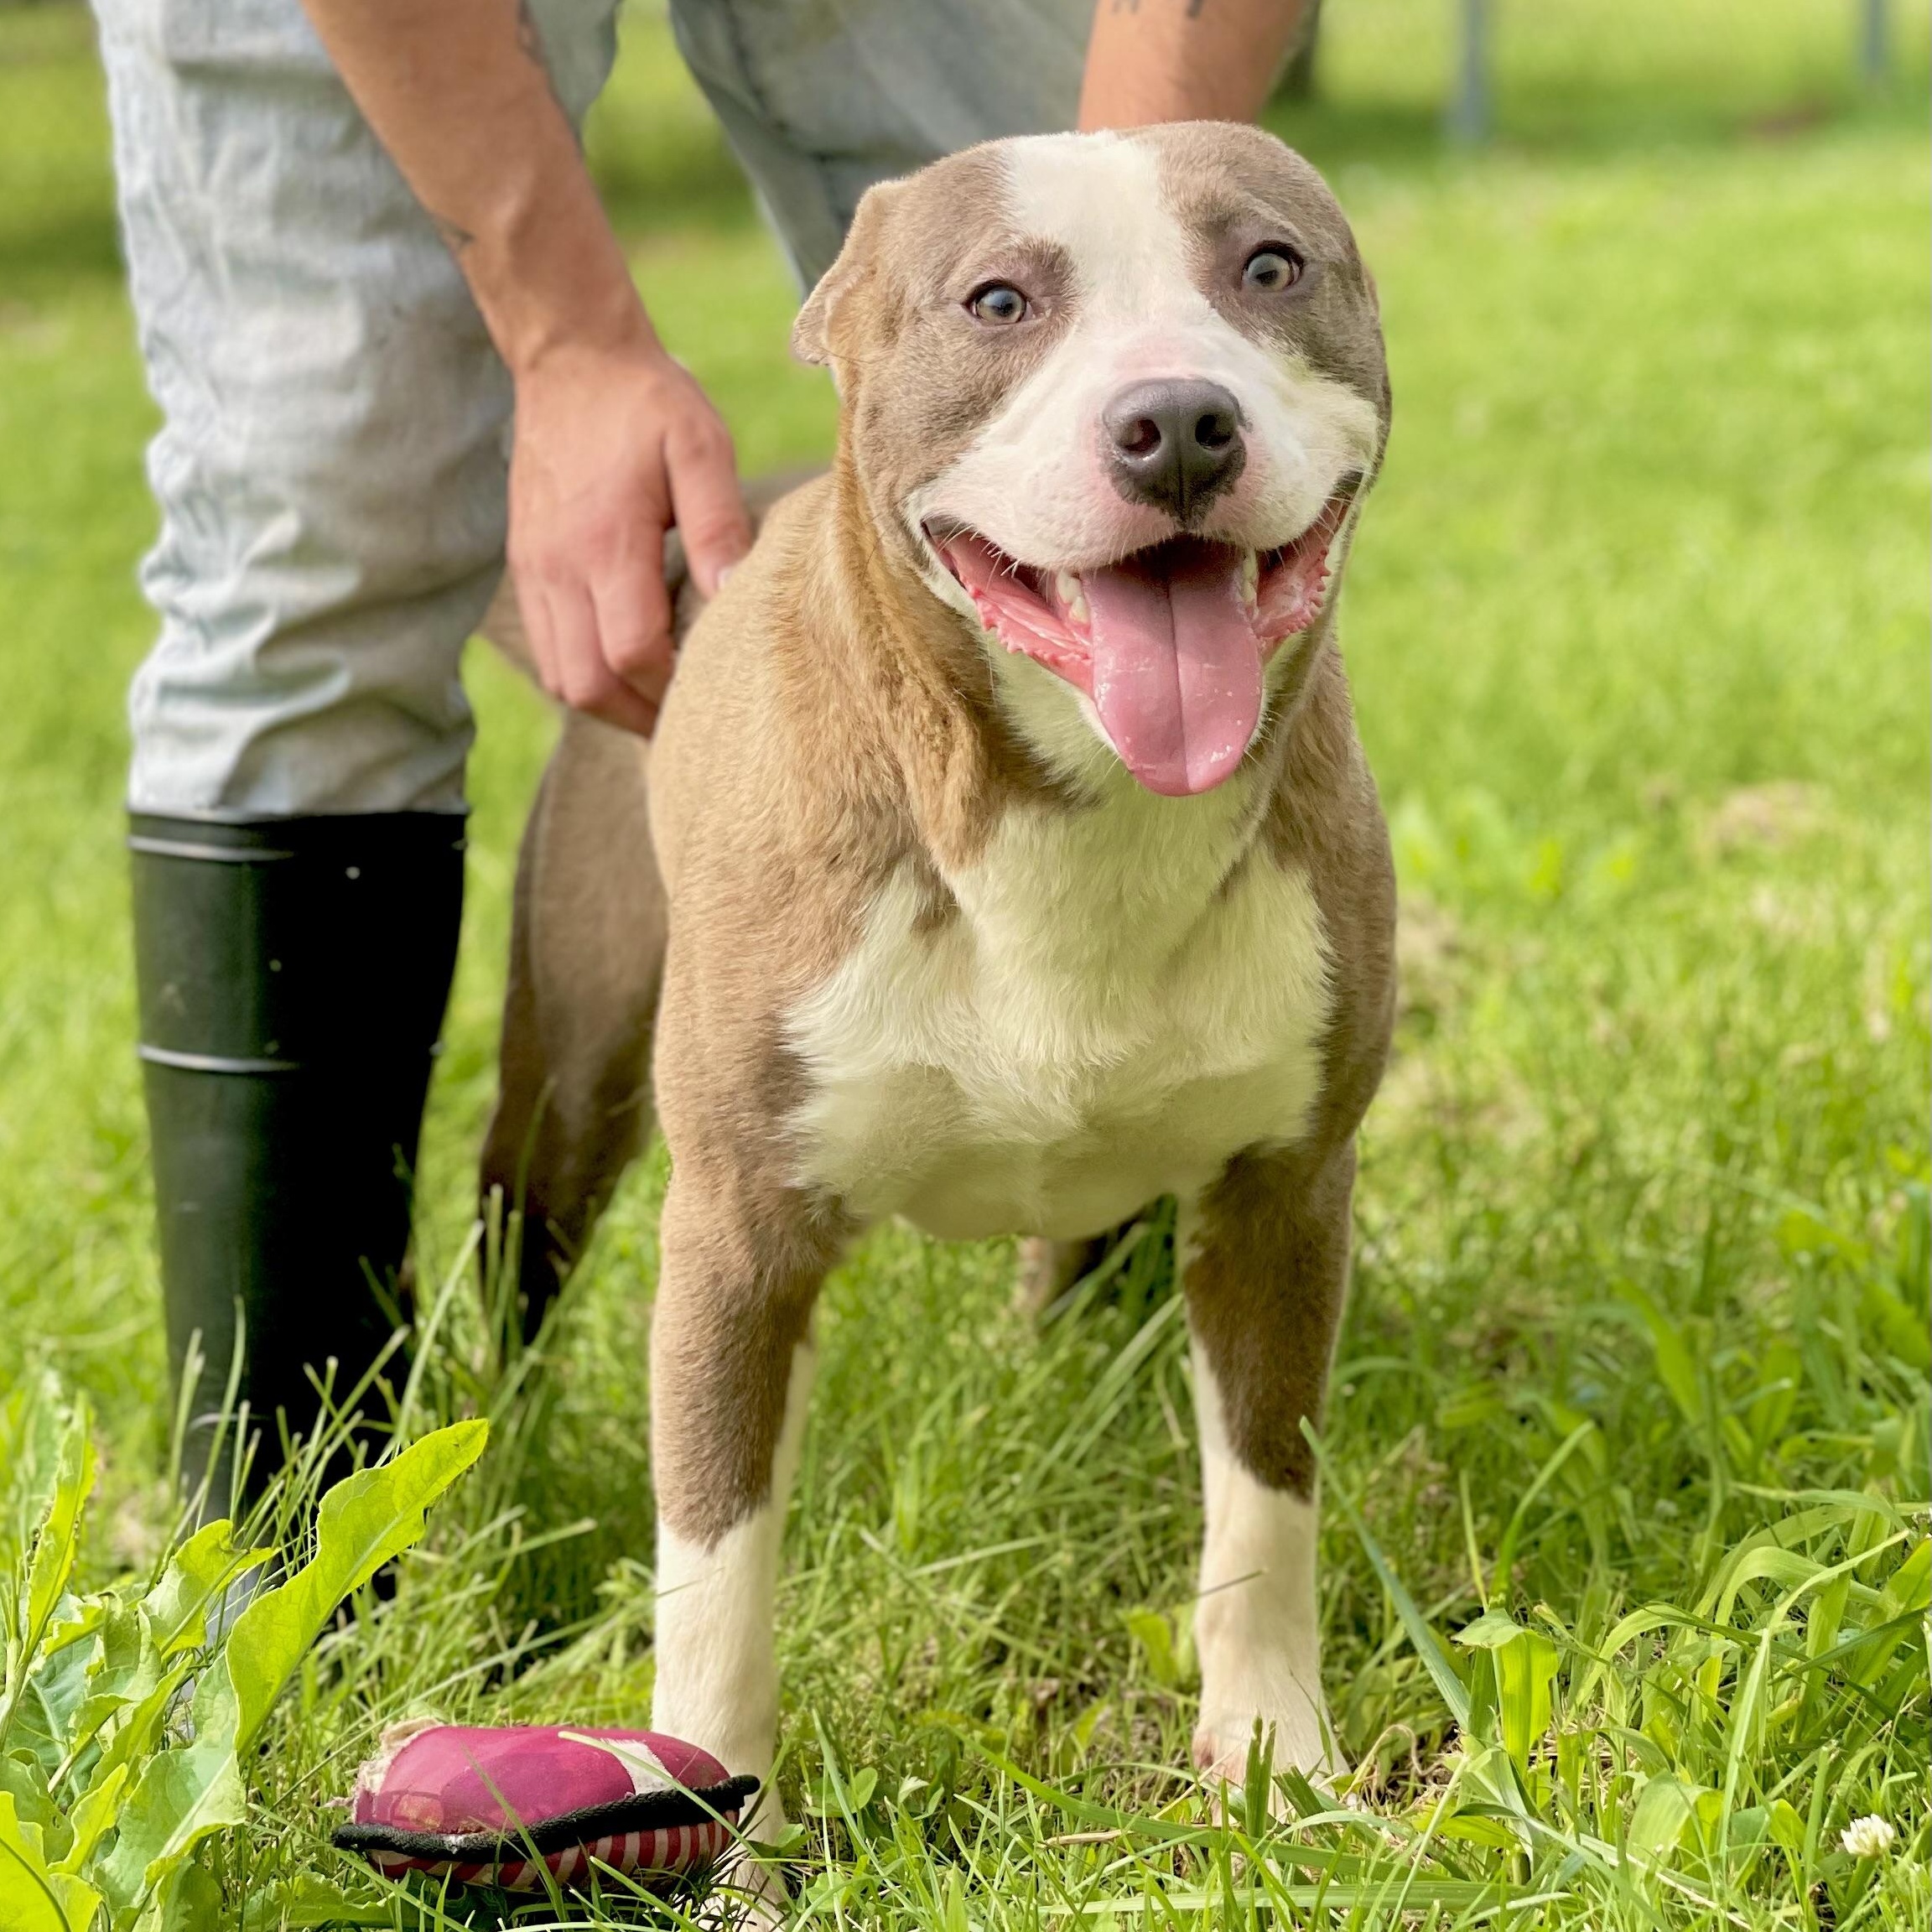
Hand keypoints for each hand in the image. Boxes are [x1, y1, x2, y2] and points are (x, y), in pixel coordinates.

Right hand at [507, 333, 751, 734]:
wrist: (569, 359)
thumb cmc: (645, 402)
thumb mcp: (700, 446)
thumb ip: (718, 525)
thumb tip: (734, 597)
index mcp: (605, 542)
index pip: (631, 654)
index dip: (673, 687)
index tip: (714, 688)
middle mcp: (557, 567)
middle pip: (587, 685)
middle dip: (640, 716)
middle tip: (690, 722)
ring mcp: (533, 570)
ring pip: (559, 678)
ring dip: (609, 705)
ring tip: (660, 706)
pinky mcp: (525, 566)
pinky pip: (546, 648)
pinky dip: (583, 676)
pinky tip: (625, 671)